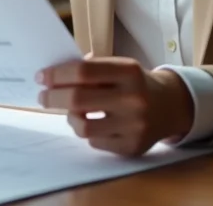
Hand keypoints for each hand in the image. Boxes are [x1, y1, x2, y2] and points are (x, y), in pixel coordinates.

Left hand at [36, 56, 194, 156]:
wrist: (170, 105)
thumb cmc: (135, 83)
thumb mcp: (119, 67)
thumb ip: (90, 68)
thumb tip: (53, 75)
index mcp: (128, 72)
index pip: (82, 72)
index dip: (57, 74)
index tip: (42, 77)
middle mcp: (133, 98)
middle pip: (78, 99)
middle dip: (53, 97)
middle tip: (43, 96)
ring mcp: (134, 125)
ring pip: (83, 126)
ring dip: (70, 118)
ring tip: (71, 112)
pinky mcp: (132, 147)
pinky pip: (95, 142)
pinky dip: (88, 133)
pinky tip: (95, 124)